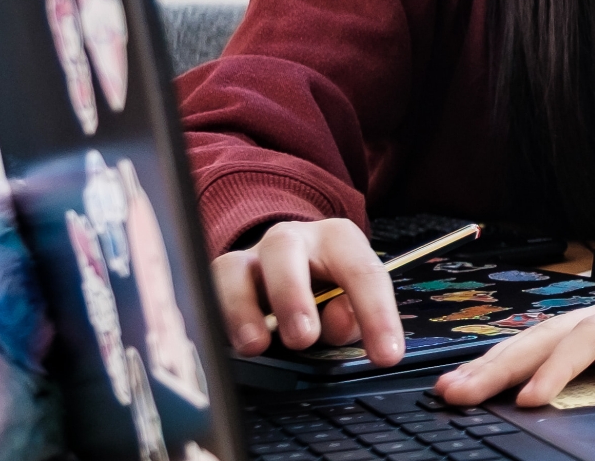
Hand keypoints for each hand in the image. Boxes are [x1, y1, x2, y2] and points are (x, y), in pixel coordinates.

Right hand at [211, 218, 403, 366]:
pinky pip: (208, 291)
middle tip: (303, 338)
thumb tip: (336, 322)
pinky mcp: (219, 278)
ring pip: (235, 268)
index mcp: (338, 240)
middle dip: (292, 294)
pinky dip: (219, 318)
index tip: (385, 355)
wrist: (288, 268)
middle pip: (285, 250)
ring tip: (256, 345)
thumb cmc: (326, 290)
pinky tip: (229, 343)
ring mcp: (250, 256)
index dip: (377, 314)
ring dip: (243, 309)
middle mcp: (291, 239)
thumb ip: (351, 315)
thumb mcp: (349, 301)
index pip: (362, 270)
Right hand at [433, 229, 594, 406]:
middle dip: (503, 363)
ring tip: (451, 390)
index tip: (532, 397)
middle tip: (457, 392)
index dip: (564, 364)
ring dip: (495, 362)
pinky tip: (482, 380)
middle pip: (552, 333)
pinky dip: (512, 361)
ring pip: (541, 336)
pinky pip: (549, 343)